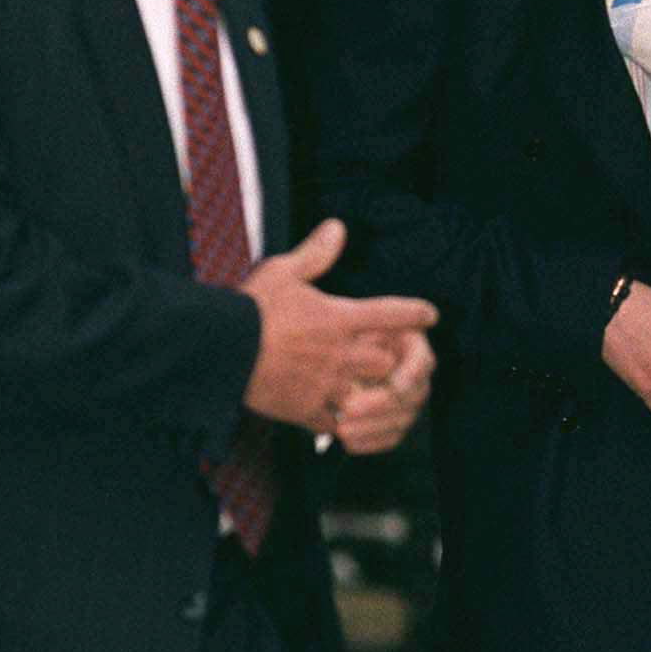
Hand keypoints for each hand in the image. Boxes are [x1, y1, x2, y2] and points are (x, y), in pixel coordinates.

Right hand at [240, 219, 436, 434]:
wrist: (221, 351)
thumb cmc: (250, 309)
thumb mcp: (282, 271)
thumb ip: (315, 254)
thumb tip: (337, 229)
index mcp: (338, 319)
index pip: (389, 314)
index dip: (414, 313)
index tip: (429, 314)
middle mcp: (339, 354)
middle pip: (387, 362)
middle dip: (389, 359)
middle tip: (386, 356)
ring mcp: (325, 385)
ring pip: (368, 396)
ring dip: (368, 391)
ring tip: (363, 389)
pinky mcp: (306, 410)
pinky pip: (336, 423)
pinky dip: (339, 421)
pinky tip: (337, 416)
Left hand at [328, 321, 434, 454]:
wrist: (330, 355)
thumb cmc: (342, 333)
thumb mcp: (354, 323)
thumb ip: (365, 327)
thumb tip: (381, 344)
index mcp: (412, 347)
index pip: (421, 362)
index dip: (410, 374)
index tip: (394, 385)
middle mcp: (416, 377)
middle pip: (411, 396)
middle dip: (380, 405)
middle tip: (349, 408)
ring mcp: (408, 403)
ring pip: (400, 421)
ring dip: (371, 427)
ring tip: (341, 428)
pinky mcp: (395, 423)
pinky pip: (389, 438)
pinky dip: (369, 442)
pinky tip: (347, 443)